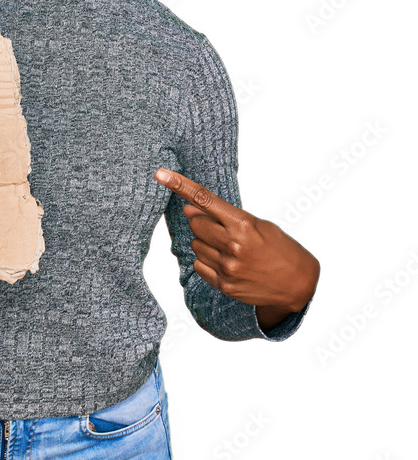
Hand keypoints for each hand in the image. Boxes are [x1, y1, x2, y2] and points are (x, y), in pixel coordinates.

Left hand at [154, 169, 319, 315]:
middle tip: (224, 230)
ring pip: (195, 245)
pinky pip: (198, 265)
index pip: (204, 199)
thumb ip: (222, 216)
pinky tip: (228, 263)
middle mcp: (233, 245)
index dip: (180, 185)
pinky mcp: (224, 284)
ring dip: (206, 243)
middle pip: (195, 223)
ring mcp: (227, 267)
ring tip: (231, 249)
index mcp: (243, 224)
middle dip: (203, 222)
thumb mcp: (257, 224)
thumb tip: (188, 209)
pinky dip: (208, 261)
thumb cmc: (279, 248)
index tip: (160, 174)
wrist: (298, 284)